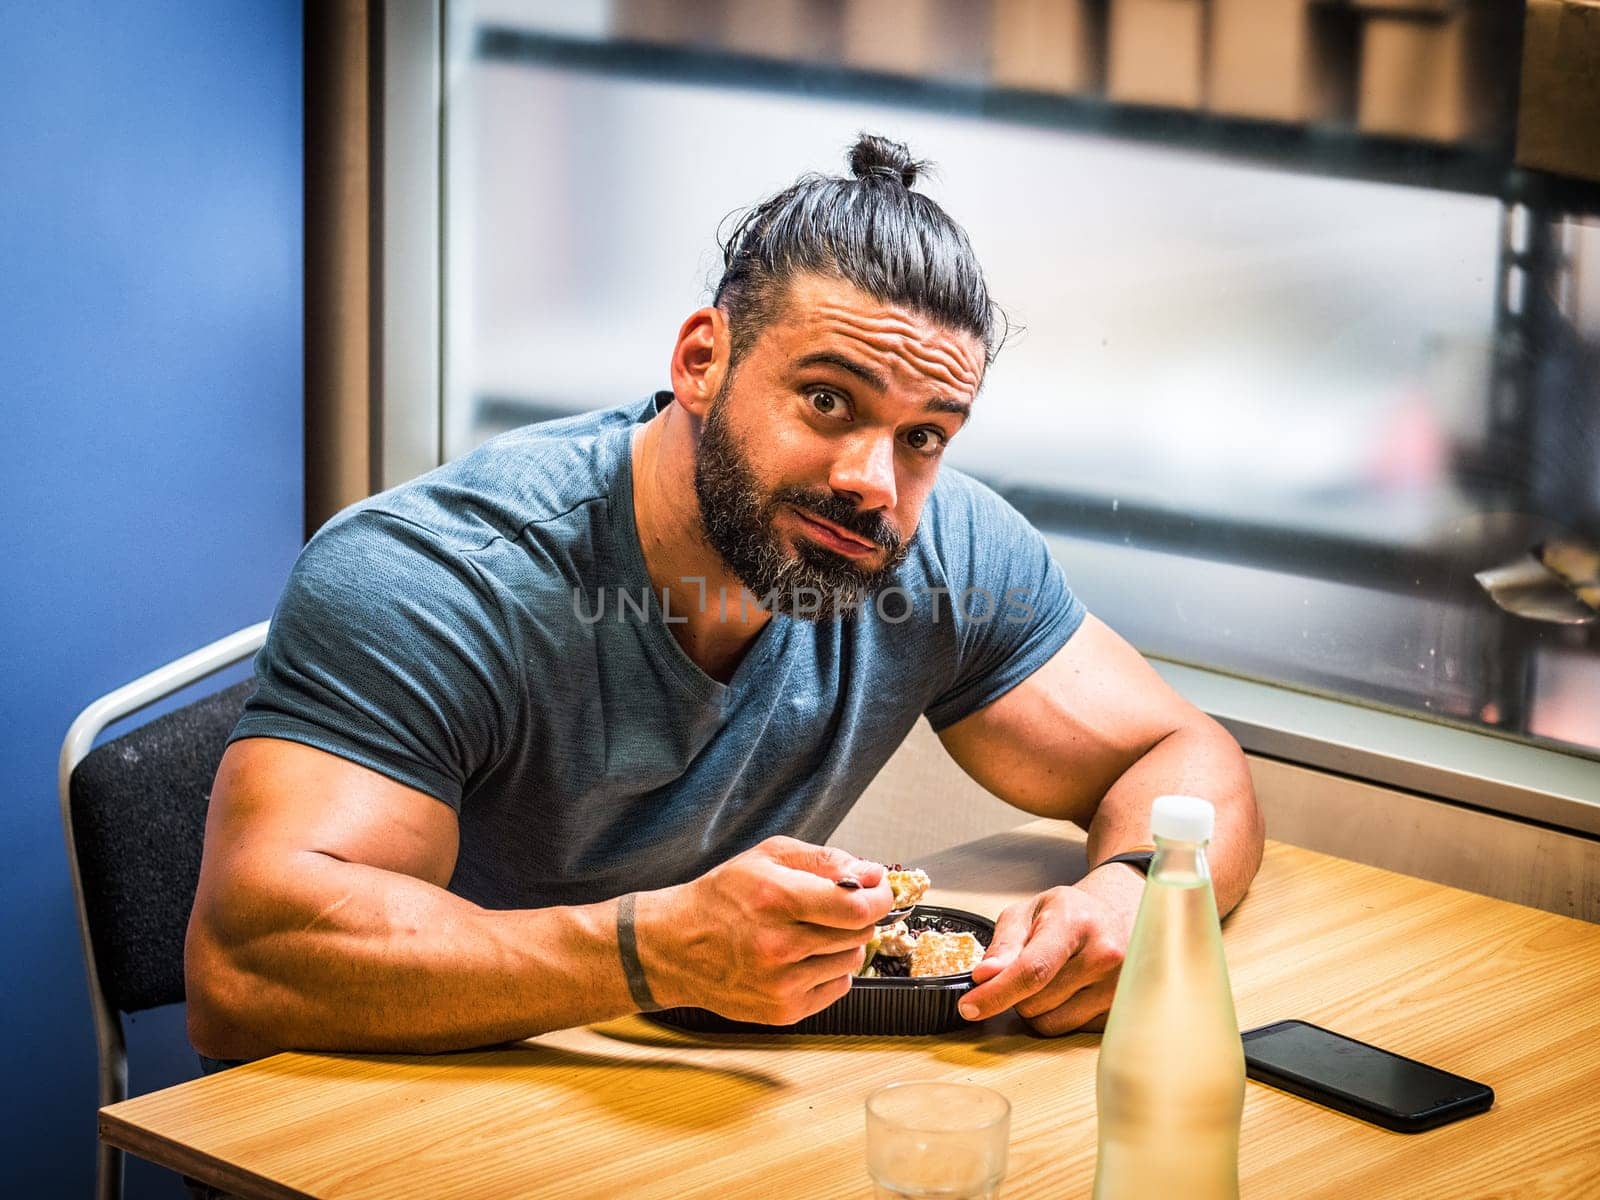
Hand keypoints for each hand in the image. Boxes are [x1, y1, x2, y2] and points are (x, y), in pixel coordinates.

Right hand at [640, 837, 893, 1024]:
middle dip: (857, 913)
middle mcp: (778, 946)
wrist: (675, 947)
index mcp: (775, 899)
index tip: (880, 888)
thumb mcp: (767, 857)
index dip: (879, 895)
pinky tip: (802, 956)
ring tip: (809, 931)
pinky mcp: (782, 1011)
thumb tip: (871, 873)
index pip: (855, 906)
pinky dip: (830, 968)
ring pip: (851, 959)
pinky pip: (837, 987)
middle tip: (838, 905)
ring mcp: (781, 984)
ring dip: (842, 941)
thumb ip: (824, 861)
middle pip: (858, 931)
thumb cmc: (721, 897)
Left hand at [957, 865, 1142, 1034]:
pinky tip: (1070, 989)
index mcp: (1075, 923)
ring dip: (1036, 1008)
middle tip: (1028, 966)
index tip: (969, 1007)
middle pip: (1034, 1002)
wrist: (1118, 917)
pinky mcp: (1120, 1011)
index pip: (1032, 971)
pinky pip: (1070, 1031)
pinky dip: (1059, 1015)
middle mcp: (1104, 955)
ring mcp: (1118, 987)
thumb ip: (1003, 944)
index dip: (995, 993)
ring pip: (1050, 1023)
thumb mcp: (1029, 912)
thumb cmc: (1070, 913)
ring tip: (1051, 977)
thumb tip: (984, 977)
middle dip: (1015, 993)